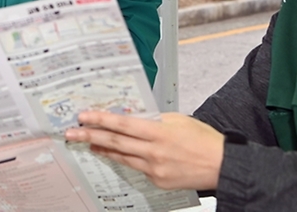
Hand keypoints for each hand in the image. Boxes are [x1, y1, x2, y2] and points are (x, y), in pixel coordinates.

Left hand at [64, 111, 223, 190]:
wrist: (223, 165)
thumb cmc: (204, 140)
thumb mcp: (177, 120)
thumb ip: (153, 119)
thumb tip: (133, 117)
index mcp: (159, 132)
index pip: (122, 124)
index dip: (100, 120)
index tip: (84, 116)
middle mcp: (154, 152)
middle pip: (115, 142)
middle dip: (90, 136)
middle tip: (72, 133)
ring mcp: (155, 169)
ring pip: (122, 156)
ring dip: (102, 148)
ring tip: (88, 142)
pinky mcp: (158, 180)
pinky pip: (136, 167)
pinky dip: (123, 159)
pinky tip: (113, 154)